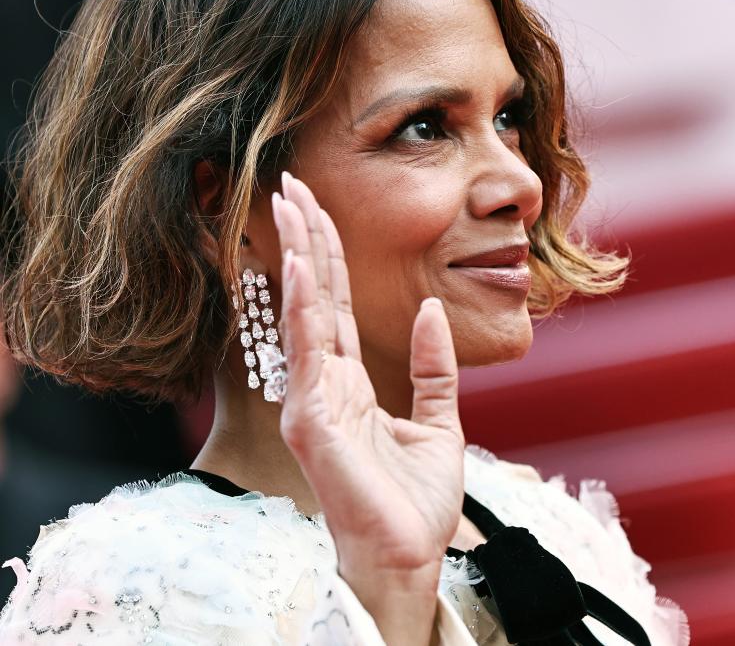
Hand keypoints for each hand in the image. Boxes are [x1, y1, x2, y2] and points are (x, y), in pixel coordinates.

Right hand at [271, 171, 464, 637]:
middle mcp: (324, 385)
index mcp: (351, 384)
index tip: (319, 206)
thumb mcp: (440, 420)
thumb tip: (426, 309)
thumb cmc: (415, 500)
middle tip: (290, 182)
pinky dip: (306, 305)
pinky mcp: (313, 420)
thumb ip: (435, 366)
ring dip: (300, 254)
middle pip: (315, 297)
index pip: (337, 305)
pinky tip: (304, 264)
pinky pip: (309, 353)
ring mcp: (313, 401)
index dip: (331, 255)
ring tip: (289, 200)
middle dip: (306, 238)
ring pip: (306, 313)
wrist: (410, 555)